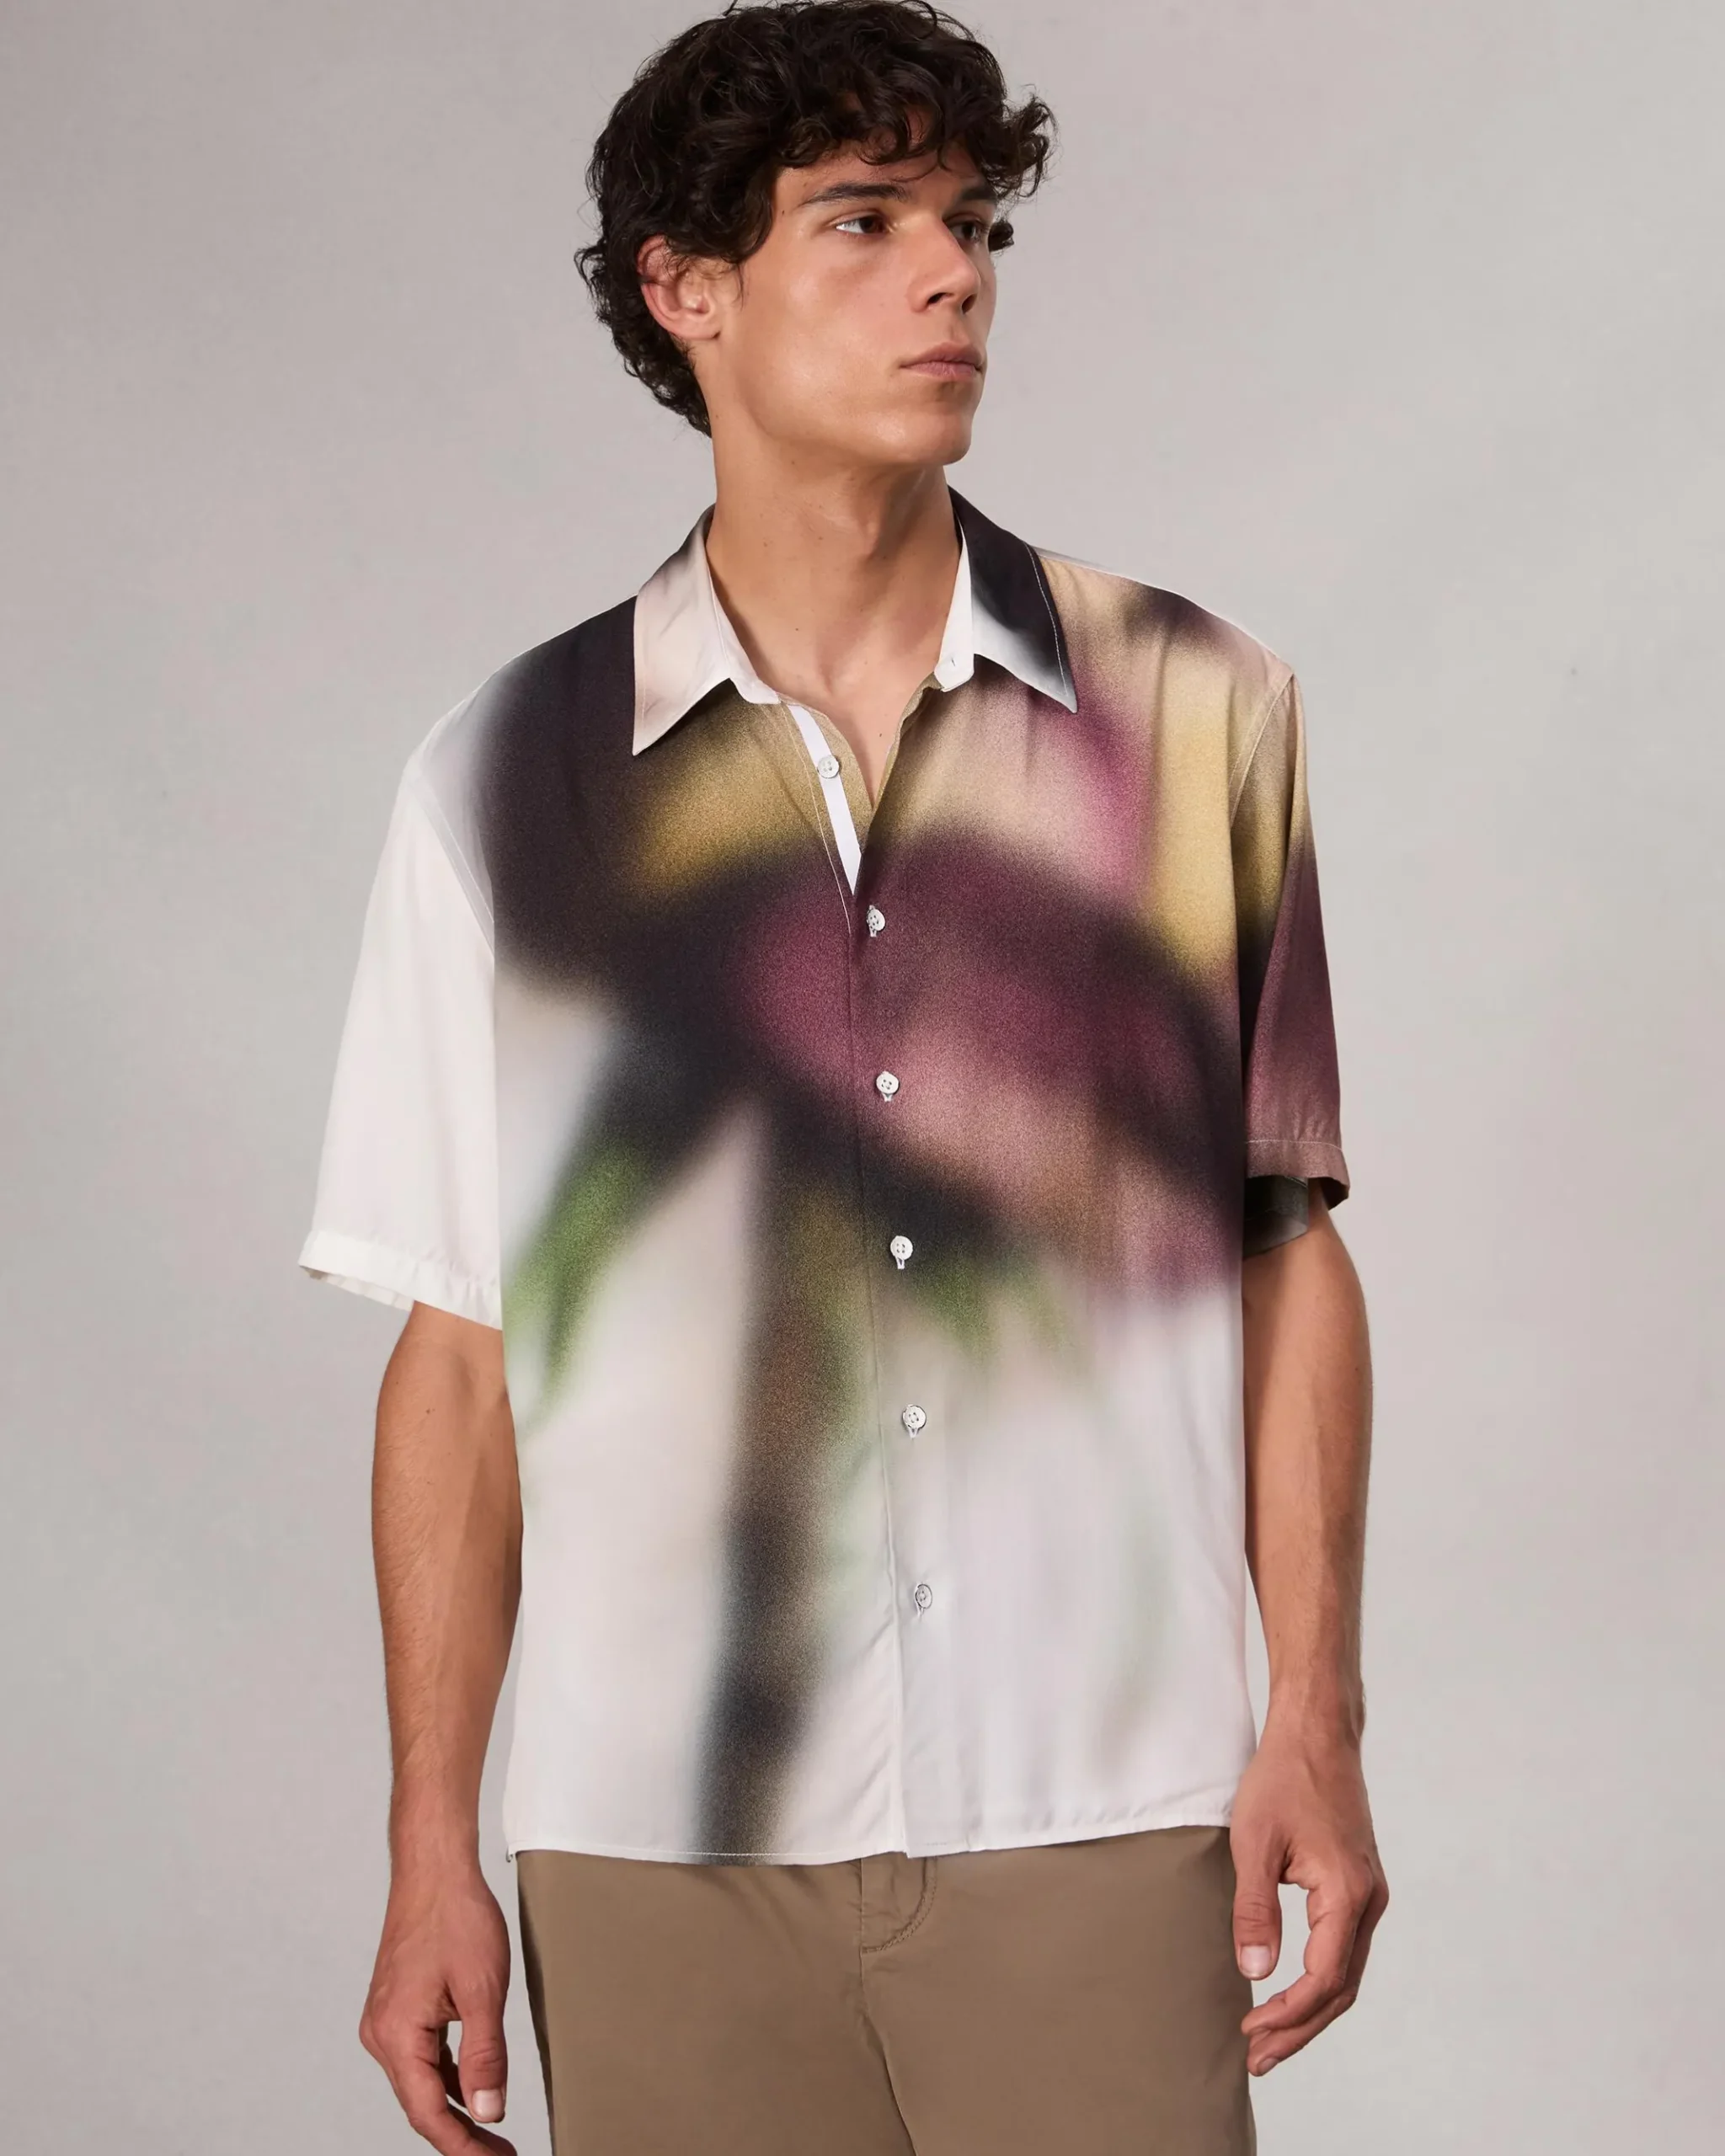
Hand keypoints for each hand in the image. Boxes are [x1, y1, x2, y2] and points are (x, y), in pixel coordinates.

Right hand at [359, 1861, 516, 2151]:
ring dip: (457, 2108)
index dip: (462, 2146)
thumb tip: (488, 2112)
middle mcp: (382, 2034)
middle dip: (462, 2135)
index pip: (429, 2112)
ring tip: (493, 2134)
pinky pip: (423, 2056)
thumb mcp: (482, 1990)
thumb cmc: (456, 1916)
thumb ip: (485, 2056)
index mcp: (396, 2035)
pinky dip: (449, 2076)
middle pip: (423, 2103)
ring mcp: (387, 2020)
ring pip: (422, 2081)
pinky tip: (474, 2088)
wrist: (435, 1868)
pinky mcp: (398, 2007)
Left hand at [1229, 1719, 1388, 2076]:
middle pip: (1340, 1988)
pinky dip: (1319, 1979)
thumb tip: (1255, 1974)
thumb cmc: (1285, 1776)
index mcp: (1348, 1894)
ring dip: (1309, 2008)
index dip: (1287, 2014)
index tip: (1251, 2032)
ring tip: (1269, 2037)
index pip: (1323, 1979)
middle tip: (1258, 2058)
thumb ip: (1254, 1910)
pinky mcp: (1357, 1884)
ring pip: (1345, 1972)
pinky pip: (1343, 1948)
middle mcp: (1368, 1900)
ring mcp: (1367, 1893)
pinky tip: (1290, 1990)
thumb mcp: (1254, 1843)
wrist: (1317, 1731)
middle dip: (1299, 2028)